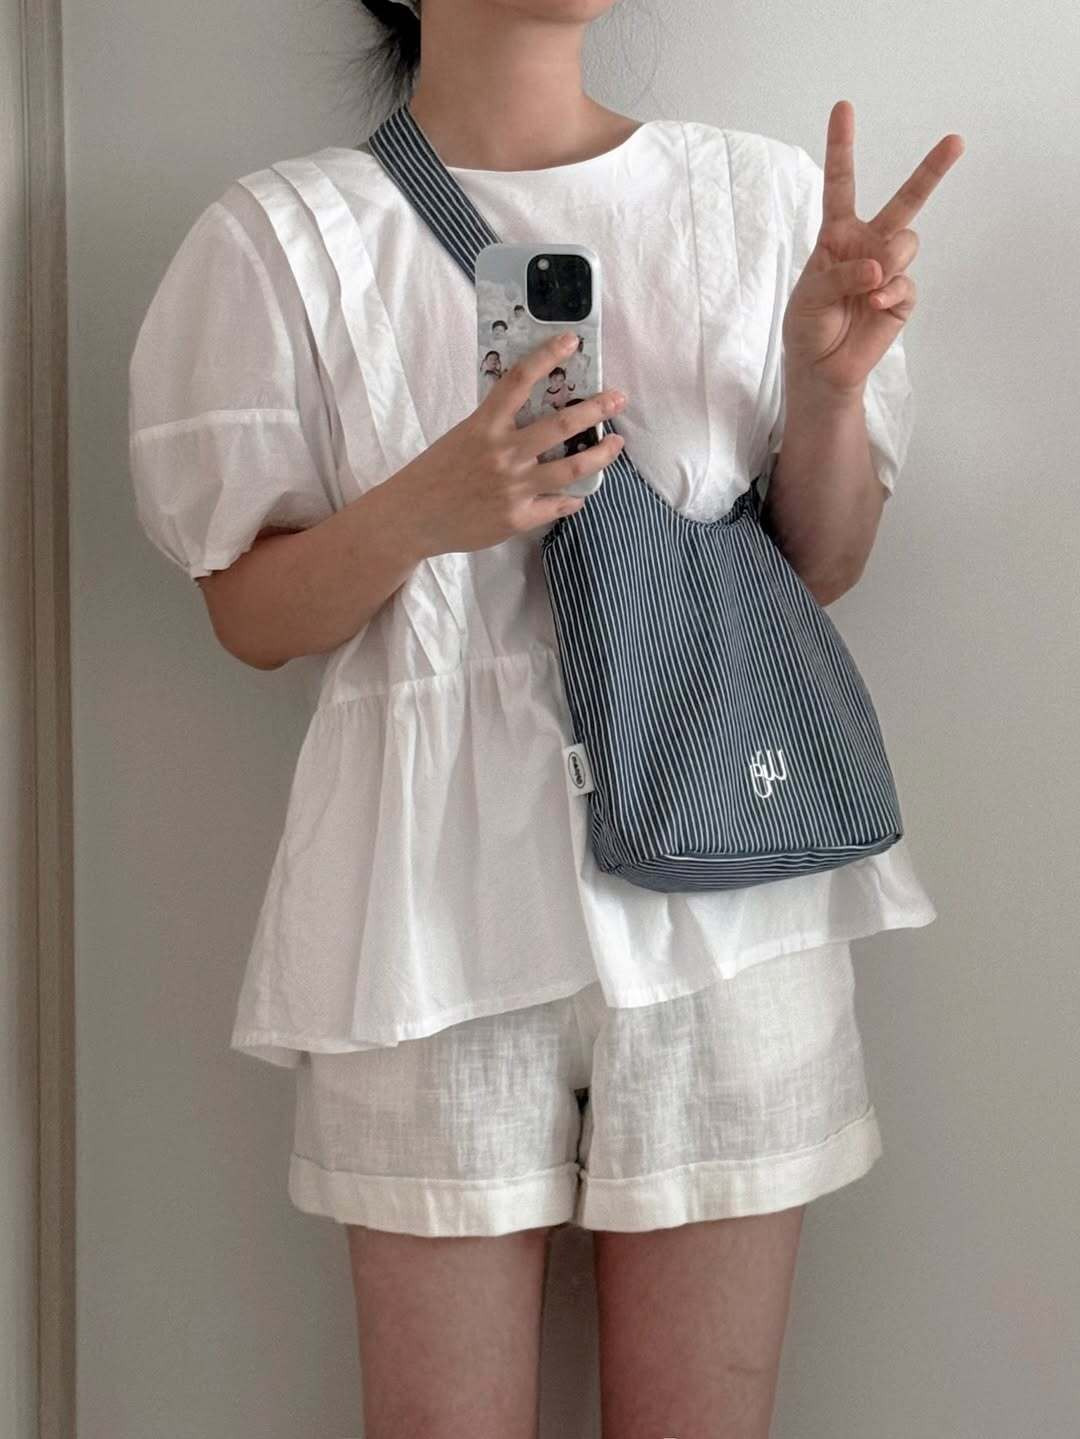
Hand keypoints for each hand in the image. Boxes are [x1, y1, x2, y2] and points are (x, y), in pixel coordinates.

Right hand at [397, 330, 626, 558]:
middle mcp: (503, 453)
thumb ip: (496, 426)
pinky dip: (572, 499)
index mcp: (484, 426)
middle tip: (618, 398)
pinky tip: (579, 495)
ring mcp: (513, 488)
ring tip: (616, 444)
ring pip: (572, 468)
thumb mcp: (462, 437)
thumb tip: (533, 412)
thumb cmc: (435, 474)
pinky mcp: (517, 518)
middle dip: (597, 408)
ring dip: (602, 454)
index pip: (519, 381)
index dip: (547, 356)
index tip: (571, 341)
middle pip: (561, 424)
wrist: (411, 518)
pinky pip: (558, 506)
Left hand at [781, 99, 964, 398]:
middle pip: (906, 200)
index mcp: (838, 235)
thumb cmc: (808, 326)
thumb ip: (840, 274)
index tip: (843, 107)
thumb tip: (878, 267)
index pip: (842, 185)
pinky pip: (906, 282)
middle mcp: (868, 244)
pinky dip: (889, 292)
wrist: (821, 368)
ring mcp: (889, 269)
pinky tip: (873, 304)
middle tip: (956, 140)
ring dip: (888, 261)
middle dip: (932, 170)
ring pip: (906, 243)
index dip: (842, 147)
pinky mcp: (902, 296)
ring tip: (867, 285)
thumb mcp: (810, 295)